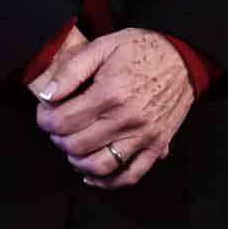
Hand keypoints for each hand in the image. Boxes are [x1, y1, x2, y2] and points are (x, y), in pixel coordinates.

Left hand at [30, 26, 194, 189]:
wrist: (183, 57)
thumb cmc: (141, 49)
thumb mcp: (103, 45)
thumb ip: (71, 69)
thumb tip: (47, 94)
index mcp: (110, 93)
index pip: (64, 121)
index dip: (46, 120)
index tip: (44, 112)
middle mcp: (127, 120)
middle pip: (78, 146)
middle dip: (58, 139)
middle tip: (56, 126)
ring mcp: (143, 137)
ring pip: (100, 166)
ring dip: (77, 161)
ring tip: (71, 147)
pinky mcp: (156, 147)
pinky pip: (129, 176)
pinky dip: (106, 182)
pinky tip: (91, 175)